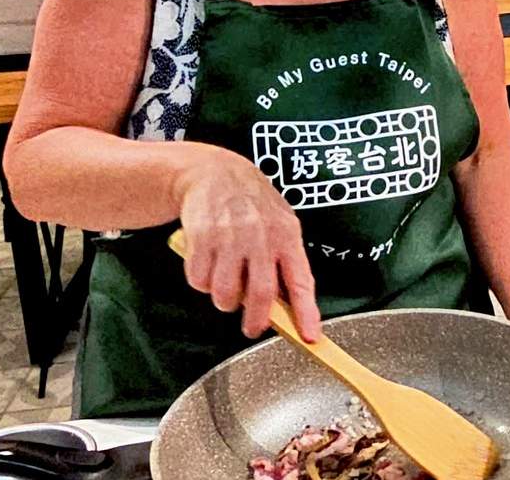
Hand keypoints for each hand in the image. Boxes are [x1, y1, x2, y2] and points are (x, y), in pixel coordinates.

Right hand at [174, 147, 321, 341]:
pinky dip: (201, 283)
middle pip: (261, 295)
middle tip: (251, 328)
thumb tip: (288, 304)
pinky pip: (199, 281)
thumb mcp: (280, 222)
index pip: (300, 281)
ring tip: (225, 284)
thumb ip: (284, 260)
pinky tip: (207, 264)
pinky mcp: (201, 238)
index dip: (306, 312)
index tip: (310, 337)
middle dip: (256, 321)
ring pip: (225, 294)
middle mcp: (260, 236)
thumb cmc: (252, 204)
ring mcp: (230, 237)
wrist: (214, 172)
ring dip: (224, 300)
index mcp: (287, 234)